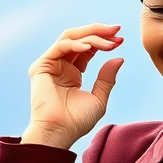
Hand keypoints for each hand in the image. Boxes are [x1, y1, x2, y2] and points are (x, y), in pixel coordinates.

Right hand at [22, 23, 123, 148]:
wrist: (59, 132)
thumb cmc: (77, 121)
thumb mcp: (99, 98)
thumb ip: (107, 78)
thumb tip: (119, 57)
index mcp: (72, 73)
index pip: (88, 49)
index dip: (104, 42)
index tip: (121, 39)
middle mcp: (60, 66)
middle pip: (79, 39)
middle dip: (98, 32)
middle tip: (117, 30)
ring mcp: (50, 65)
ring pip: (70, 38)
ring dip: (91, 36)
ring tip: (109, 39)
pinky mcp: (41, 66)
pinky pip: (60, 47)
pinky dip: (76, 45)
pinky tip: (90, 48)